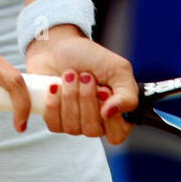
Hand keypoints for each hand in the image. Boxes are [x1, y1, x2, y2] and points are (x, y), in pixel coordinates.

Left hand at [25, 26, 137, 145]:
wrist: (59, 46)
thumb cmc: (90, 57)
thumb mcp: (118, 69)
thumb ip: (127, 94)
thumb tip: (110, 113)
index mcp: (118, 113)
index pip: (117, 134)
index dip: (109, 116)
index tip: (103, 90)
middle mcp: (98, 122)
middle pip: (92, 130)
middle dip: (86, 98)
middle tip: (85, 76)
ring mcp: (76, 123)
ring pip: (72, 127)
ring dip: (70, 96)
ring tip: (70, 75)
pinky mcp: (56, 120)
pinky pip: (54, 124)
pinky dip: (54, 102)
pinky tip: (55, 86)